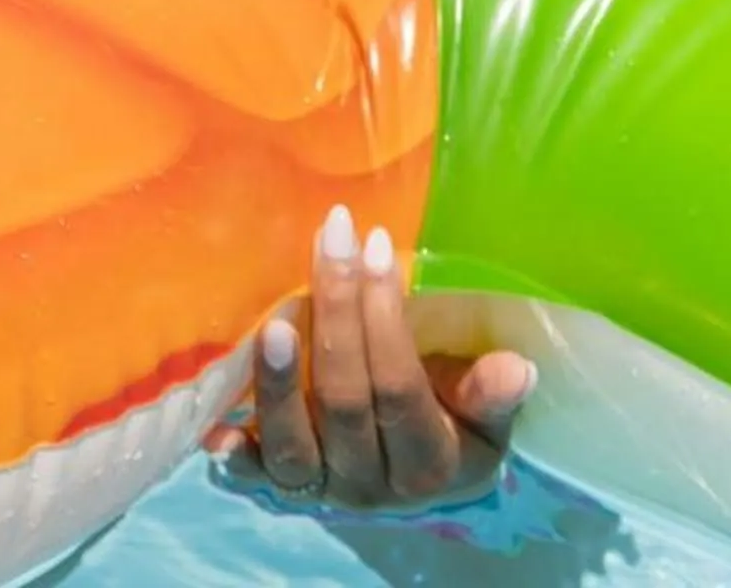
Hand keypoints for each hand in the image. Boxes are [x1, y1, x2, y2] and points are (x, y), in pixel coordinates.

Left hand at [223, 204, 537, 507]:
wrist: (413, 483)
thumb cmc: (449, 429)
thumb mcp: (482, 420)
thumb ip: (489, 395)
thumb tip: (517, 367)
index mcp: (429, 462)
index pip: (400, 387)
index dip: (386, 318)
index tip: (376, 245)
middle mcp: (372, 482)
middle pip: (345, 399)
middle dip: (338, 314)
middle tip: (330, 242)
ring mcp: (322, 487)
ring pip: (293, 441)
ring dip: (279, 383)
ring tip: (273, 324)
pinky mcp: (281, 488)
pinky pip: (253, 476)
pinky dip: (235, 455)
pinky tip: (213, 430)